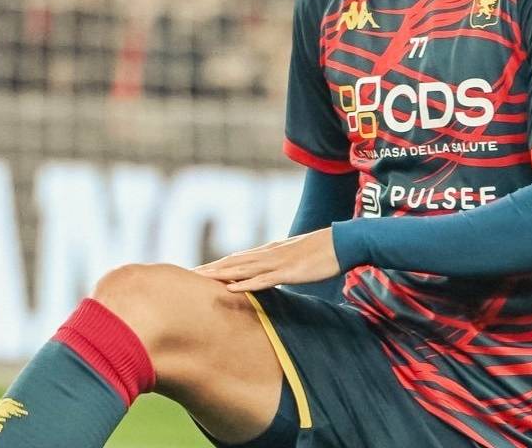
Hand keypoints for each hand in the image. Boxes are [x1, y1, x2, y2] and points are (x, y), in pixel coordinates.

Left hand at [194, 228, 339, 292]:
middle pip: (234, 262)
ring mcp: (277, 262)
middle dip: (211, 269)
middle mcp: (269, 254)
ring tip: (200, 279)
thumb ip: (283, 264)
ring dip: (220, 275)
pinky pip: (263, 280)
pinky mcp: (288, 272)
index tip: (199, 271)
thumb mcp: (298, 258)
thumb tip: (272, 272)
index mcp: (270, 251)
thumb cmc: (324, 251)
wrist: (343, 242)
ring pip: (242, 269)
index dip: (218, 265)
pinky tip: (230, 288)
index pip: (238, 259)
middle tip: (188, 276)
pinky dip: (245, 284)